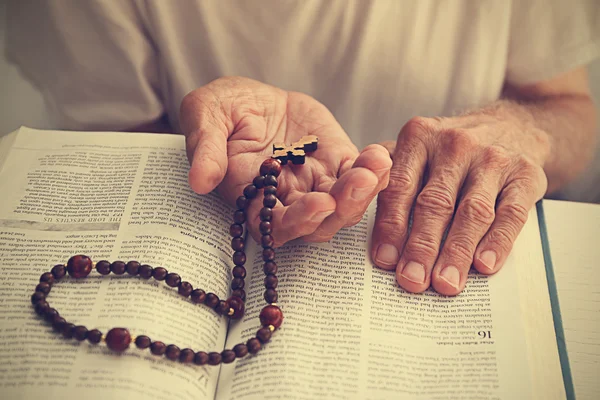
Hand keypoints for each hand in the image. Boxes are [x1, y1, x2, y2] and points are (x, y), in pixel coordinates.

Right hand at [180, 76, 391, 245]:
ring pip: (345, 204)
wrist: (251, 98)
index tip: (320, 203)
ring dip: (364, 190)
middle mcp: (286, 200)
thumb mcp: (205, 115)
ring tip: (376, 163)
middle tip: (361, 181)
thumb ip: (205, 146)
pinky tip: (381, 155)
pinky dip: (374, 170)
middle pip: (320, 223)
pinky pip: (360, 174)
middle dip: (344, 206)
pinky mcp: (336, 162)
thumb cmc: (222, 109)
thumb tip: (200, 180)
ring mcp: (315, 183)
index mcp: (250, 198)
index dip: (298, 221)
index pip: (274, 226)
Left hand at [372, 113, 548, 294]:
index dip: (391, 226)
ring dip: (457, 251)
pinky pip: (511, 213)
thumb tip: (362, 223)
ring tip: (445, 283)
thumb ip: (389, 176)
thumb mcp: (417, 147)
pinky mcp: (525, 175)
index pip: (399, 187)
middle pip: (434, 203)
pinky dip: (497, 242)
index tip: (385, 260)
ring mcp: (493, 159)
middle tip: (412, 280)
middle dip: (421, 246)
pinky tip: (484, 266)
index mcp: (419, 137)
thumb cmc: (450, 150)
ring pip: (472, 211)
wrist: (513, 125)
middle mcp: (455, 144)